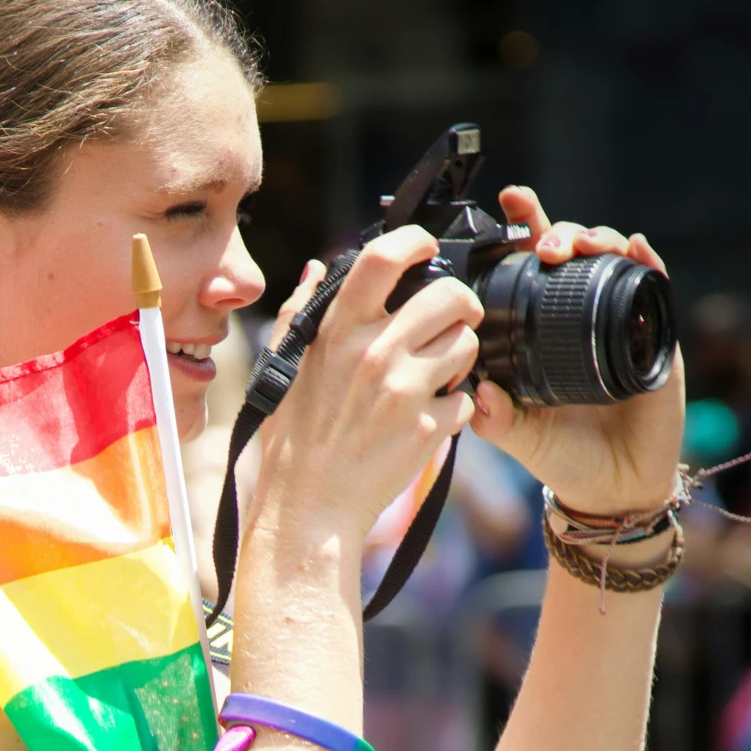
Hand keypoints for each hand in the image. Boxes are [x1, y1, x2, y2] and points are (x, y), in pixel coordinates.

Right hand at [254, 228, 480, 548]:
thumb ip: (300, 312)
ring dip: (461, 354)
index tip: (426, 250)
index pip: (384, 257)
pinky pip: (467, 399)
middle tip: (457, 316)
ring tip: (439, 372)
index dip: (415, 242)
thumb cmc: (292, 440)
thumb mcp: (283, 368)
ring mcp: (404, 392)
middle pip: (450, 296)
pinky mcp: (427, 429)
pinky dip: (456, 407)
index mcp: (337, 331)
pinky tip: (430, 417)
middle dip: (462, 303)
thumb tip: (319, 268)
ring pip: (467, 344)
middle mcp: (374, 354)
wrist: (309, 508)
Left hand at [471, 188, 684, 515]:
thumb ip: (495, 418)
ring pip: (612, 260)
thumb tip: (477, 390)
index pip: (530, 269)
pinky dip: (646, 263)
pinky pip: (654, 289)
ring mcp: (619, 322)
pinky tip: (636, 249)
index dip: (524, 231)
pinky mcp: (654, 337)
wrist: (612, 489)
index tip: (510, 202)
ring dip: (599, 239)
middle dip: (558, 233)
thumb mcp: (519, 436)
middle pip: (571, 253)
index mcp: (541, 330)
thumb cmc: (561, 457)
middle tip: (546, 249)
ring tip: (583, 245)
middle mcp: (579, 317)